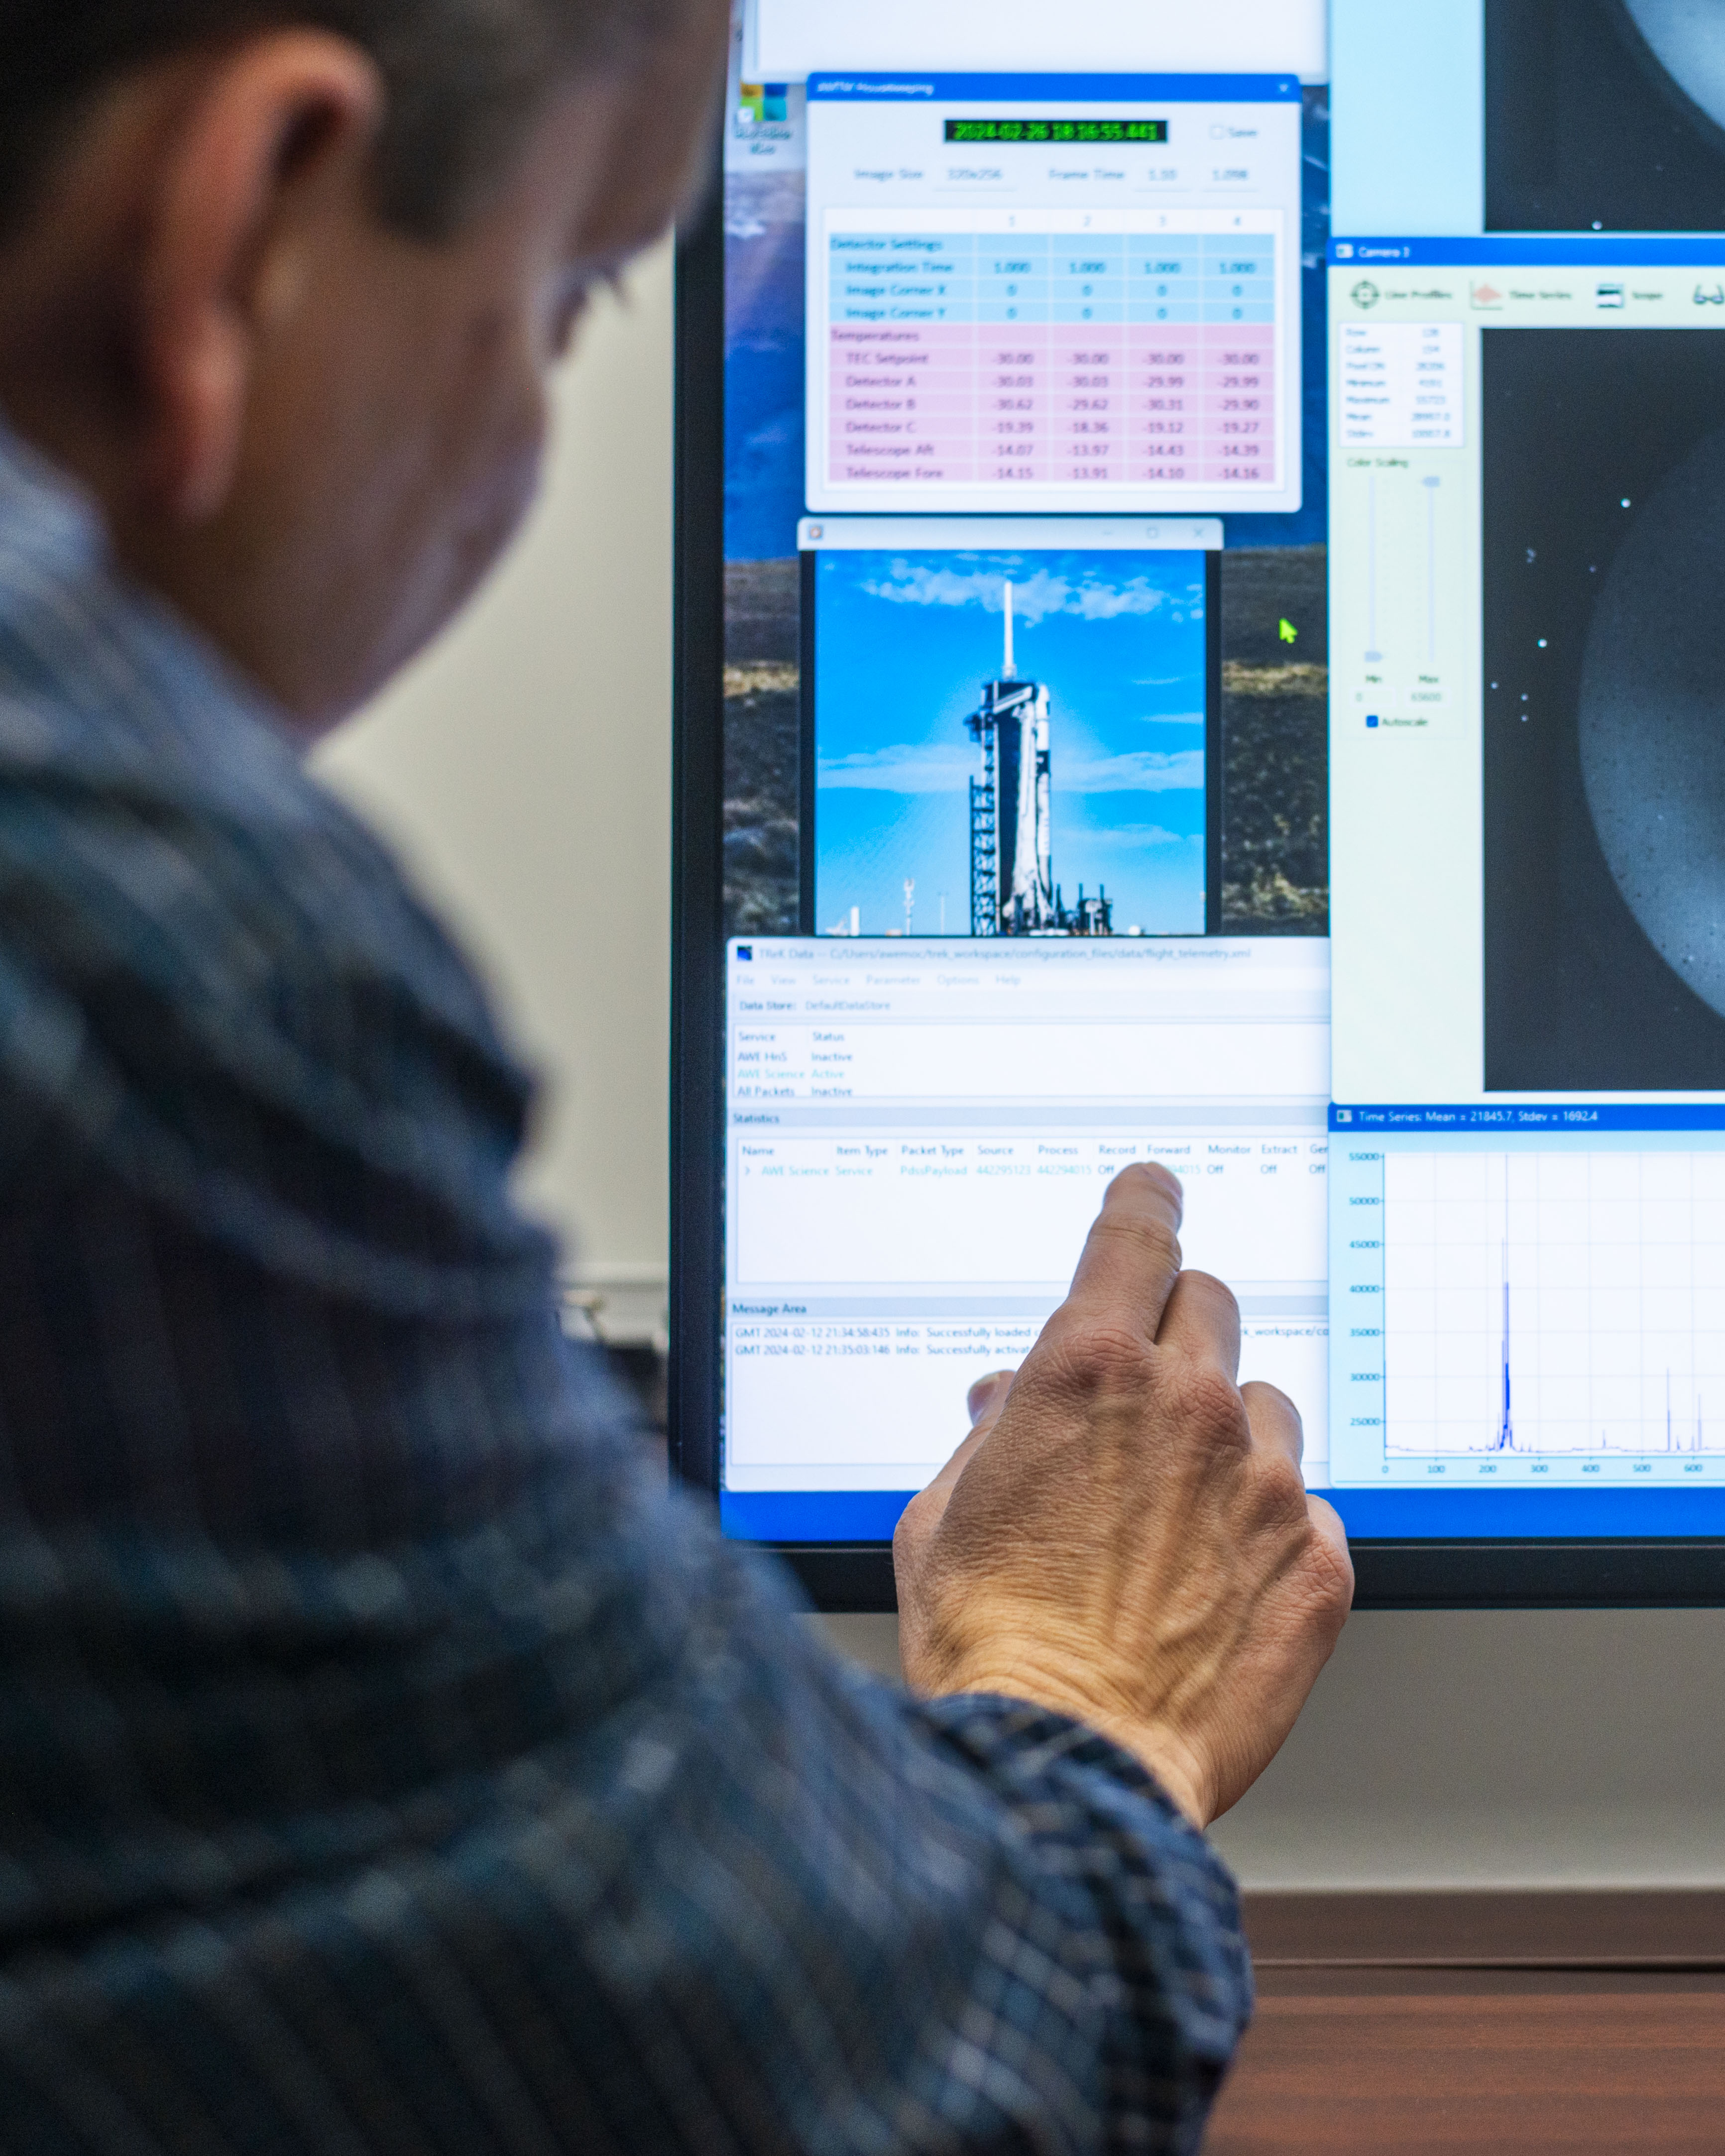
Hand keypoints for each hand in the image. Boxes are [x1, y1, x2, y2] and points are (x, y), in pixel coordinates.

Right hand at [894, 1162, 1352, 1827]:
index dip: (1146, 1198)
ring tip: (1177, 1516)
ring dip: (1227, 1434)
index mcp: (1089, 1370)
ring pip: (1267, 1404)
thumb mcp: (941, 1514)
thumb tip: (1005, 1399)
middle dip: (1174, 1330)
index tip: (1154, 1189)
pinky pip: (1307, 1504)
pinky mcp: (1318, 1561)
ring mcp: (1266, 1482)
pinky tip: (1216, 1582)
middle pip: (1210, 1303)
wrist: (1070, 1768)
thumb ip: (987, 1433)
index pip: (1137, 1233)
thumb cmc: (992, 1645)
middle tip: (1144, 1392)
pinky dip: (1267, 1525)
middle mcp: (1191, 1405)